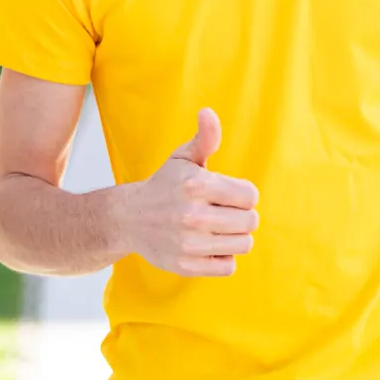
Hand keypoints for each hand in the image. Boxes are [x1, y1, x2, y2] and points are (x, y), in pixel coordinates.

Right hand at [115, 108, 258, 277]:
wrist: (129, 218)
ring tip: (217, 229)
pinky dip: (223, 258)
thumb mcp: (183, 158)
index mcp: (196, 185)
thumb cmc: (165, 185)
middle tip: (223, 213)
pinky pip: (228, 266)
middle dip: (242, 216)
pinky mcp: (186, 265)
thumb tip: (208, 113)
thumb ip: (204, 138)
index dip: (243, 194)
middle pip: (250, 221)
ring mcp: (189, 243)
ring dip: (234, 237)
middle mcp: (192, 215)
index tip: (227, 194)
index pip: (250, 196)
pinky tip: (208, 246)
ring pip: (243, 244)